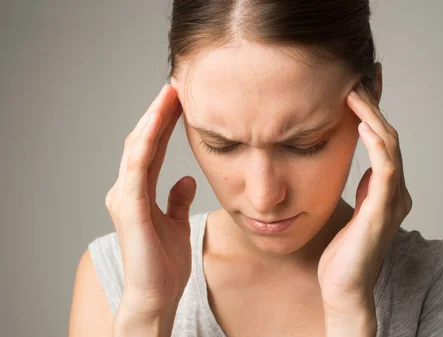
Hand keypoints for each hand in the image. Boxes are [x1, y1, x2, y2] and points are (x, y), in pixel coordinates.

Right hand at [104, 83, 196, 315]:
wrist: (155, 296)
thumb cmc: (164, 265)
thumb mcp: (176, 224)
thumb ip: (177, 200)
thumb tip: (186, 179)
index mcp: (139, 192)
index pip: (154, 148)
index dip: (165, 123)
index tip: (182, 100)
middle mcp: (127, 190)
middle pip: (143, 142)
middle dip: (160, 113)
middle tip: (176, 86)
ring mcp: (125, 197)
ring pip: (137, 148)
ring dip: (153, 119)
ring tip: (169, 93)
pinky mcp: (129, 207)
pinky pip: (138, 168)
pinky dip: (146, 143)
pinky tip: (157, 122)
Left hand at [318, 81, 411, 312]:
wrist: (344, 289)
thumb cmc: (342, 254)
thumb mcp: (349, 211)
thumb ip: (359, 189)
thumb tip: (355, 165)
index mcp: (387, 190)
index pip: (383, 141)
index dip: (374, 113)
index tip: (362, 86)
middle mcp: (395, 191)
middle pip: (389, 136)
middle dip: (374, 106)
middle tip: (358, 79)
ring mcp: (392, 200)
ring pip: (390, 146)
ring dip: (373, 117)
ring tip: (355, 93)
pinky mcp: (382, 211)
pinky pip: (386, 169)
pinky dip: (376, 144)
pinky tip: (361, 126)